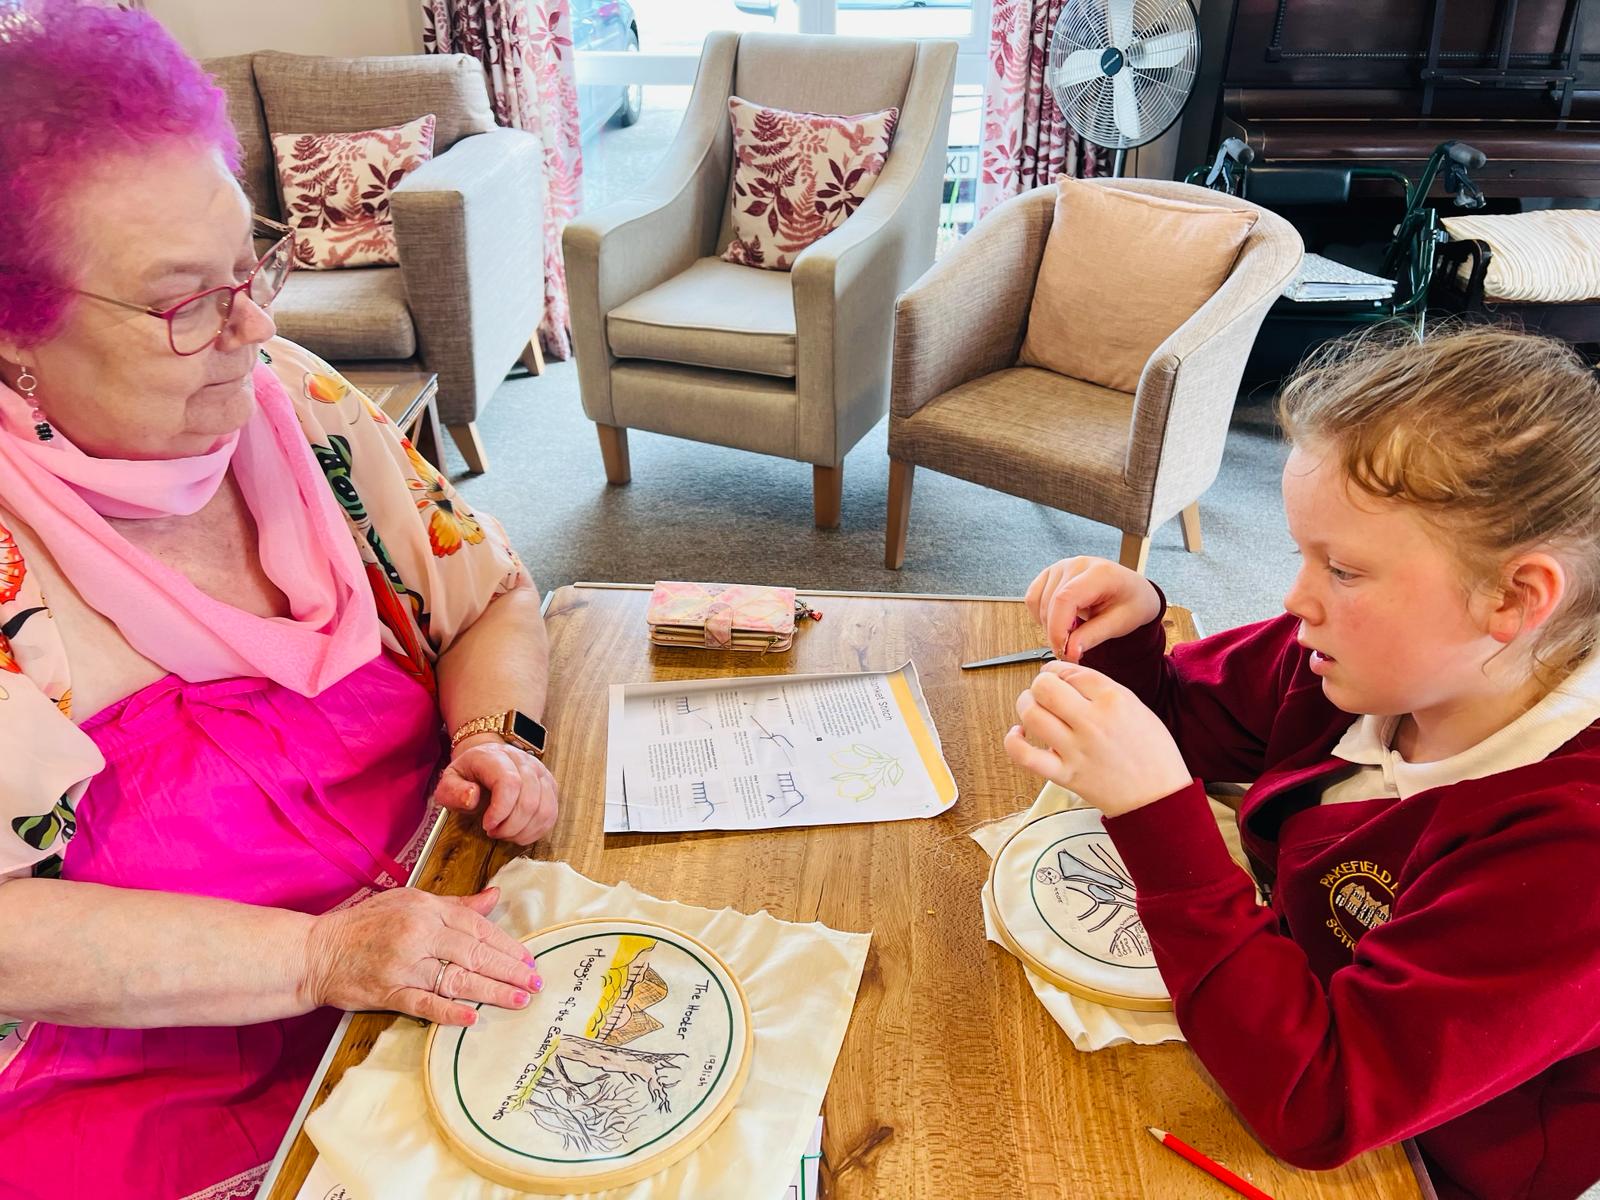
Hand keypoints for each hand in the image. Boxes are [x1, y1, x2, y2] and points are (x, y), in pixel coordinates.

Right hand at [301, 886, 541, 1025]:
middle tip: (535, 983)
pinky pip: (425, 1004)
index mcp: (426, 909)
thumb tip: (494, 897)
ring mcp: (404, 965)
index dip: (506, 944)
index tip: (528, 958)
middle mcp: (419, 934)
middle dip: (509, 969)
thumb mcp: (410, 902)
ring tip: (519, 999)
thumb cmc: (365, 924)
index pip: (476, 927)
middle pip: (473, 953)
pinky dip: (449, 1012)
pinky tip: (473, 1018)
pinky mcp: (389, 992)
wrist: (317, 951)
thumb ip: (454, 904)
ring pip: (457, 979)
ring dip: (492, 991)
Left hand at [433, 737, 558, 844]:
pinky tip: (519, 833)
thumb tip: (473, 799)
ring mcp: (541, 773)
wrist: (486, 760)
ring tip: (505, 833)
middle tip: (493, 832)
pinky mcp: (550, 786)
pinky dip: (536, 831)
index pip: (510, 783)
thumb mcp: (449, 781)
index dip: (501, 811)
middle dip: (510, 826)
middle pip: (530, 800)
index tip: (487, 825)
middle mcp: (524, 761)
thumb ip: (453, 792)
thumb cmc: (468, 774)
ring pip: (544, 810)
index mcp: (496, 757)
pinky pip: (551, 814)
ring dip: (523, 831)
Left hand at [1004, 661, 1190, 816]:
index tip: (1056, 675)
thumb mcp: (1136, 707)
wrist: (1159, 798)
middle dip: (1039, 684)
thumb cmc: (1152, 754)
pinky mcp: (1065, 775)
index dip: (1057, 670)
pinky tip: (1019, 735)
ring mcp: (1076, 749)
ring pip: (1031, 714)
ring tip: (1032, 708)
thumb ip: (1102, 690)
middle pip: (1044, 687)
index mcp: (1114, 700)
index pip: (1070, 671)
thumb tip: (1067, 678)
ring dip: (1025, 706)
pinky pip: (1025, 755)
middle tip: (1043, 690)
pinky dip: (1014, 742)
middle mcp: (1092, 722)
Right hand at [1023, 556, 1161, 662]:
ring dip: (1049, 626)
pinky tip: (1061, 622)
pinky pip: (1033, 598)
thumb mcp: (1121, 623)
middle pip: (1049, 604)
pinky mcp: (1051, 574)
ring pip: (1038, 603)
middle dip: (1055, 634)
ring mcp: (1061, 567)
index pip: (1065, 599)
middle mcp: (1077, 565)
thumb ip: (1093, 636)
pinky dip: (1041, 616)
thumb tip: (1069, 651)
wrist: (1133, 590)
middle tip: (1072, 651)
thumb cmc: (1132, 602)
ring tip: (1073, 633)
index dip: (1058, 629)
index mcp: (1099, 572)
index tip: (1063, 651)